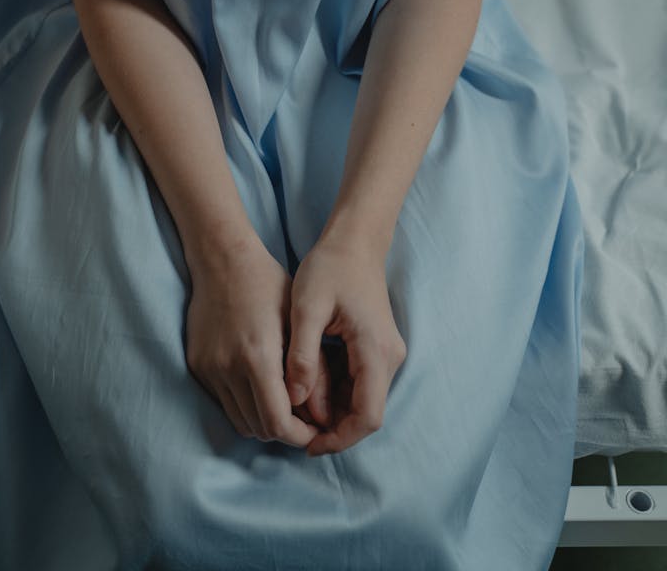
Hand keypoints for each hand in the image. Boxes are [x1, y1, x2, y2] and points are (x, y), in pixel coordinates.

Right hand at [185, 236, 332, 447]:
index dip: (300, 435)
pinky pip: (223, 402)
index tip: (315, 428)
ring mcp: (209, 369)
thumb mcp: (300, 321)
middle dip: (284, 431)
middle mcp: (228, 368)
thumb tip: (323, 414)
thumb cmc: (268, 284)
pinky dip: (243, 404)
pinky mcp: (197, 366)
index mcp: (258, 357)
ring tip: (283, 404)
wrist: (222, 259)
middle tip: (303, 419)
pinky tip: (259, 386)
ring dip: (262, 420)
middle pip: (258, 428)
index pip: (277, 423)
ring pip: (239, 421)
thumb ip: (312, 369)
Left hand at [284, 233, 406, 456]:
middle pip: (366, 413)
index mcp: (375, 351)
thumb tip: (294, 399)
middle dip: (332, 427)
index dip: (339, 439)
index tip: (307, 444)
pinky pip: (360, 383)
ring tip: (295, 403)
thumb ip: (301, 354)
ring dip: (332, 410)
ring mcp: (386, 354)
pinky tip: (308, 383)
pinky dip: (336, 392)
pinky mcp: (377, 349)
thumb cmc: (330, 267)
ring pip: (362, 400)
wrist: (355, 240)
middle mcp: (389, 358)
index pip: (367, 417)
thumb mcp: (307, 307)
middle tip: (294, 425)